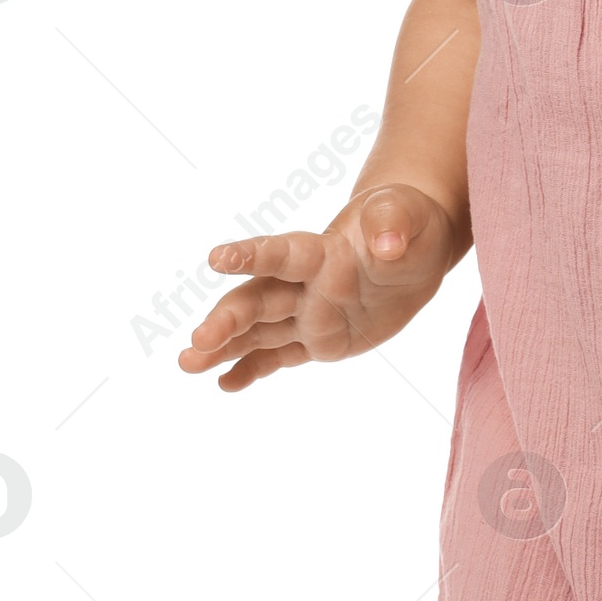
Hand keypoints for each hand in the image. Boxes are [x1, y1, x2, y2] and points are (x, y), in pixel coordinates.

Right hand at [178, 184, 461, 391]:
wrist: (414, 246)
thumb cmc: (407, 221)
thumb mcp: (408, 216)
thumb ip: (392, 224)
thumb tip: (386, 245)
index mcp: (322, 251)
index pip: (282, 254)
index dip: (251, 255)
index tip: (216, 258)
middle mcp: (305, 285)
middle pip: (258, 301)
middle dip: (226, 320)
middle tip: (197, 341)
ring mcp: (308, 314)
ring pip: (257, 332)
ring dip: (222, 347)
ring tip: (187, 364)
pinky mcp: (319, 341)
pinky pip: (280, 357)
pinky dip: (251, 370)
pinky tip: (223, 384)